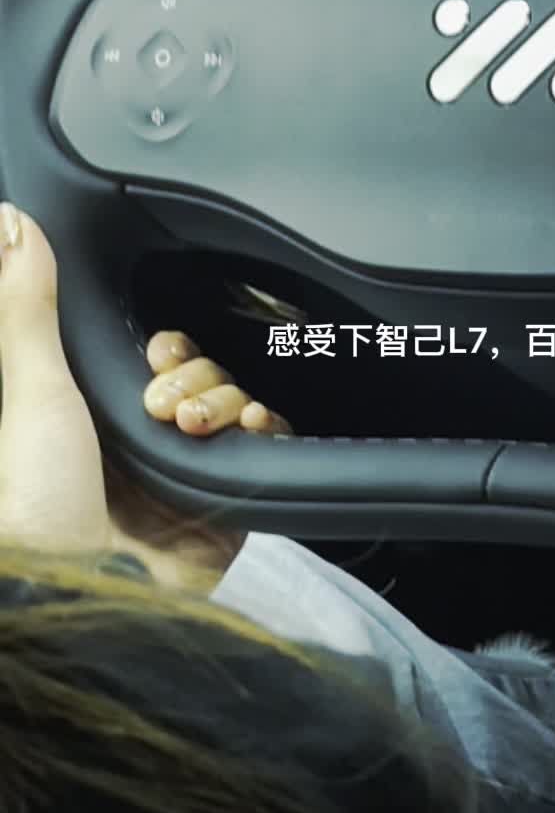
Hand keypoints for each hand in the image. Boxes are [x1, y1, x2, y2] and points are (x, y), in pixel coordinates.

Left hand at [0, 204, 289, 587]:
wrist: (77, 589)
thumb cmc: (36, 504)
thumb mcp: (31, 390)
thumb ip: (28, 307)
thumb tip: (13, 223)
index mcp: (99, 417)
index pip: (159, 359)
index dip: (169, 346)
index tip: (157, 351)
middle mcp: (147, 446)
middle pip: (207, 375)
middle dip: (198, 375)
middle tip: (163, 403)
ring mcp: (190, 478)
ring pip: (240, 407)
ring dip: (226, 400)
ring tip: (192, 425)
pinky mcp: (228, 509)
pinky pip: (271, 452)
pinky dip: (269, 430)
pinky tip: (249, 429)